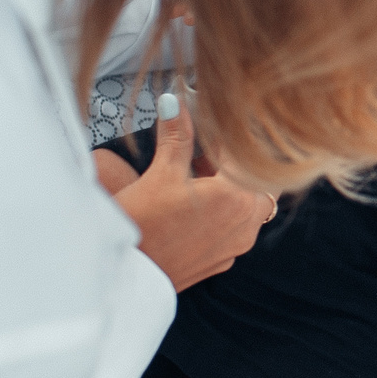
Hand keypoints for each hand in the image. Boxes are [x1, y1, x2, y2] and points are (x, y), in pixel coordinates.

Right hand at [113, 107, 275, 289]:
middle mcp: (245, 224)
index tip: (213, 125)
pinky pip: (233, 229)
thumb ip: (178, 135)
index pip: (247, 156)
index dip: (229, 138)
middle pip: (254, 181)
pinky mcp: (222, 262)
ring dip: (228, 189)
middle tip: (202, 153)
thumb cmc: (140, 224)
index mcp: (237, 197)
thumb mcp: (161, 173)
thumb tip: (176, 101)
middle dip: (232, 164)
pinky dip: (221, 213)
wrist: (122, 276)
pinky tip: (191, 207)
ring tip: (193, 178)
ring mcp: (235, 247)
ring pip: (247, 206)